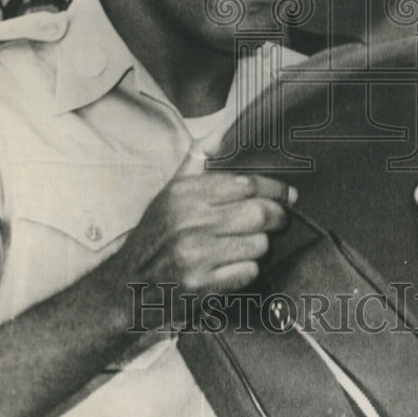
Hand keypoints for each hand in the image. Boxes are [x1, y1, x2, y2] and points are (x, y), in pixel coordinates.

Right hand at [116, 166, 296, 312]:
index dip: (275, 188)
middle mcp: (189, 221)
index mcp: (184, 194)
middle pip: (258, 213)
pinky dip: (249, 269)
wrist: (128, 285)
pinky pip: (249, 272)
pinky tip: (236, 265)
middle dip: (279, 217)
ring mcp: (194, 255)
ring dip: (262, 245)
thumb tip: (221, 131)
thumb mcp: (170, 193)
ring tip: (250, 244)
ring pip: (259, 244)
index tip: (289, 194)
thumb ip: (197, 161)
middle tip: (282, 220)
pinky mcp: (201, 286)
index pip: (245, 183)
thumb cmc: (156, 234)